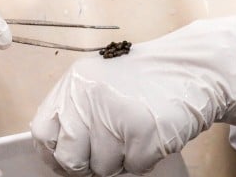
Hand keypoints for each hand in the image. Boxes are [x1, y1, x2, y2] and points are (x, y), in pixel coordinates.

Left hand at [29, 15, 235, 176]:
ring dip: (119, 160)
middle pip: (69, 158)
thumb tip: (58, 155)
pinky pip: (131, 168)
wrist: (192, 69)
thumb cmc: (145, 79)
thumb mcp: (98, 82)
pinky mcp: (143, 135)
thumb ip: (75, 111)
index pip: (43, 133)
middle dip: (86, 164)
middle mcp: (90, 98)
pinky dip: (142, 159)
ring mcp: (116, 117)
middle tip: (106, 153)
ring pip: (102, 168)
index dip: (54, 153)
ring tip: (133, 134)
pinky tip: (149, 136)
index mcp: (75, 84)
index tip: (67, 159)